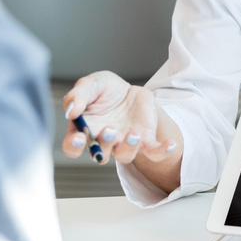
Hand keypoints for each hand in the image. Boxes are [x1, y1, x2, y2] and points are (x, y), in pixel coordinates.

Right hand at [62, 71, 179, 167]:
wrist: (129, 91)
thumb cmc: (105, 90)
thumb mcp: (90, 84)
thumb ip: (78, 95)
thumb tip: (70, 111)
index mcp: (86, 130)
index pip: (72, 147)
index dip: (73, 146)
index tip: (78, 137)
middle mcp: (104, 141)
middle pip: (100, 154)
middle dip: (104, 145)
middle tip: (109, 129)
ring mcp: (124, 143)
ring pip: (125, 156)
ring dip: (129, 147)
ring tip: (133, 133)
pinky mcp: (145, 140)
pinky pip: (154, 152)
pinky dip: (162, 151)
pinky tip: (170, 144)